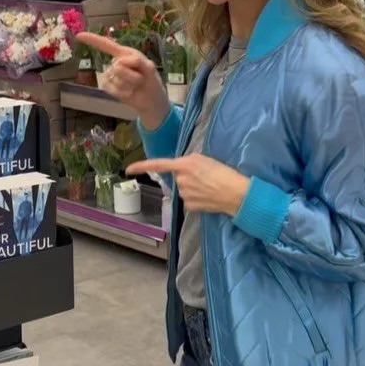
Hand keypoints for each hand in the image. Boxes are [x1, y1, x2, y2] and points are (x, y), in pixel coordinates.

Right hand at [76, 32, 169, 129]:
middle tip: (141, 79)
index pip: (107, 45)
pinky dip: (122, 93)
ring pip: (115, 79)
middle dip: (132, 75)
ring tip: (136, 86)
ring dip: (129, 85)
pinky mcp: (109, 87)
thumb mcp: (150, 69)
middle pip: (117, 66)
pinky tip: (129, 93)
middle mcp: (117, 62)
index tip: (79, 36)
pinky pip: (110, 88)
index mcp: (126, 53)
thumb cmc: (152, 82)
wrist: (151, 101)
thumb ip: (139, 62)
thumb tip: (120, 62)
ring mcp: (111, 75)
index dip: (93, 40)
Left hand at [127, 154, 248, 215]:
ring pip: (183, 189)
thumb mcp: (206, 159)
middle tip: (205, 177)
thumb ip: (190, 161)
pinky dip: (196, 198)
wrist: (236, 193)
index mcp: (184, 164)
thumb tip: (182, 169)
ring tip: (209, 186)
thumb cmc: (225, 173)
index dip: (141, 166)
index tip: (128, 170)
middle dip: (186, 177)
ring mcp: (184, 194)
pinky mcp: (189, 206)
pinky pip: (188, 200)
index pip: (157, 165)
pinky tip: (208, 197)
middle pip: (177, 177)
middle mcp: (180, 179)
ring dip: (192, 188)